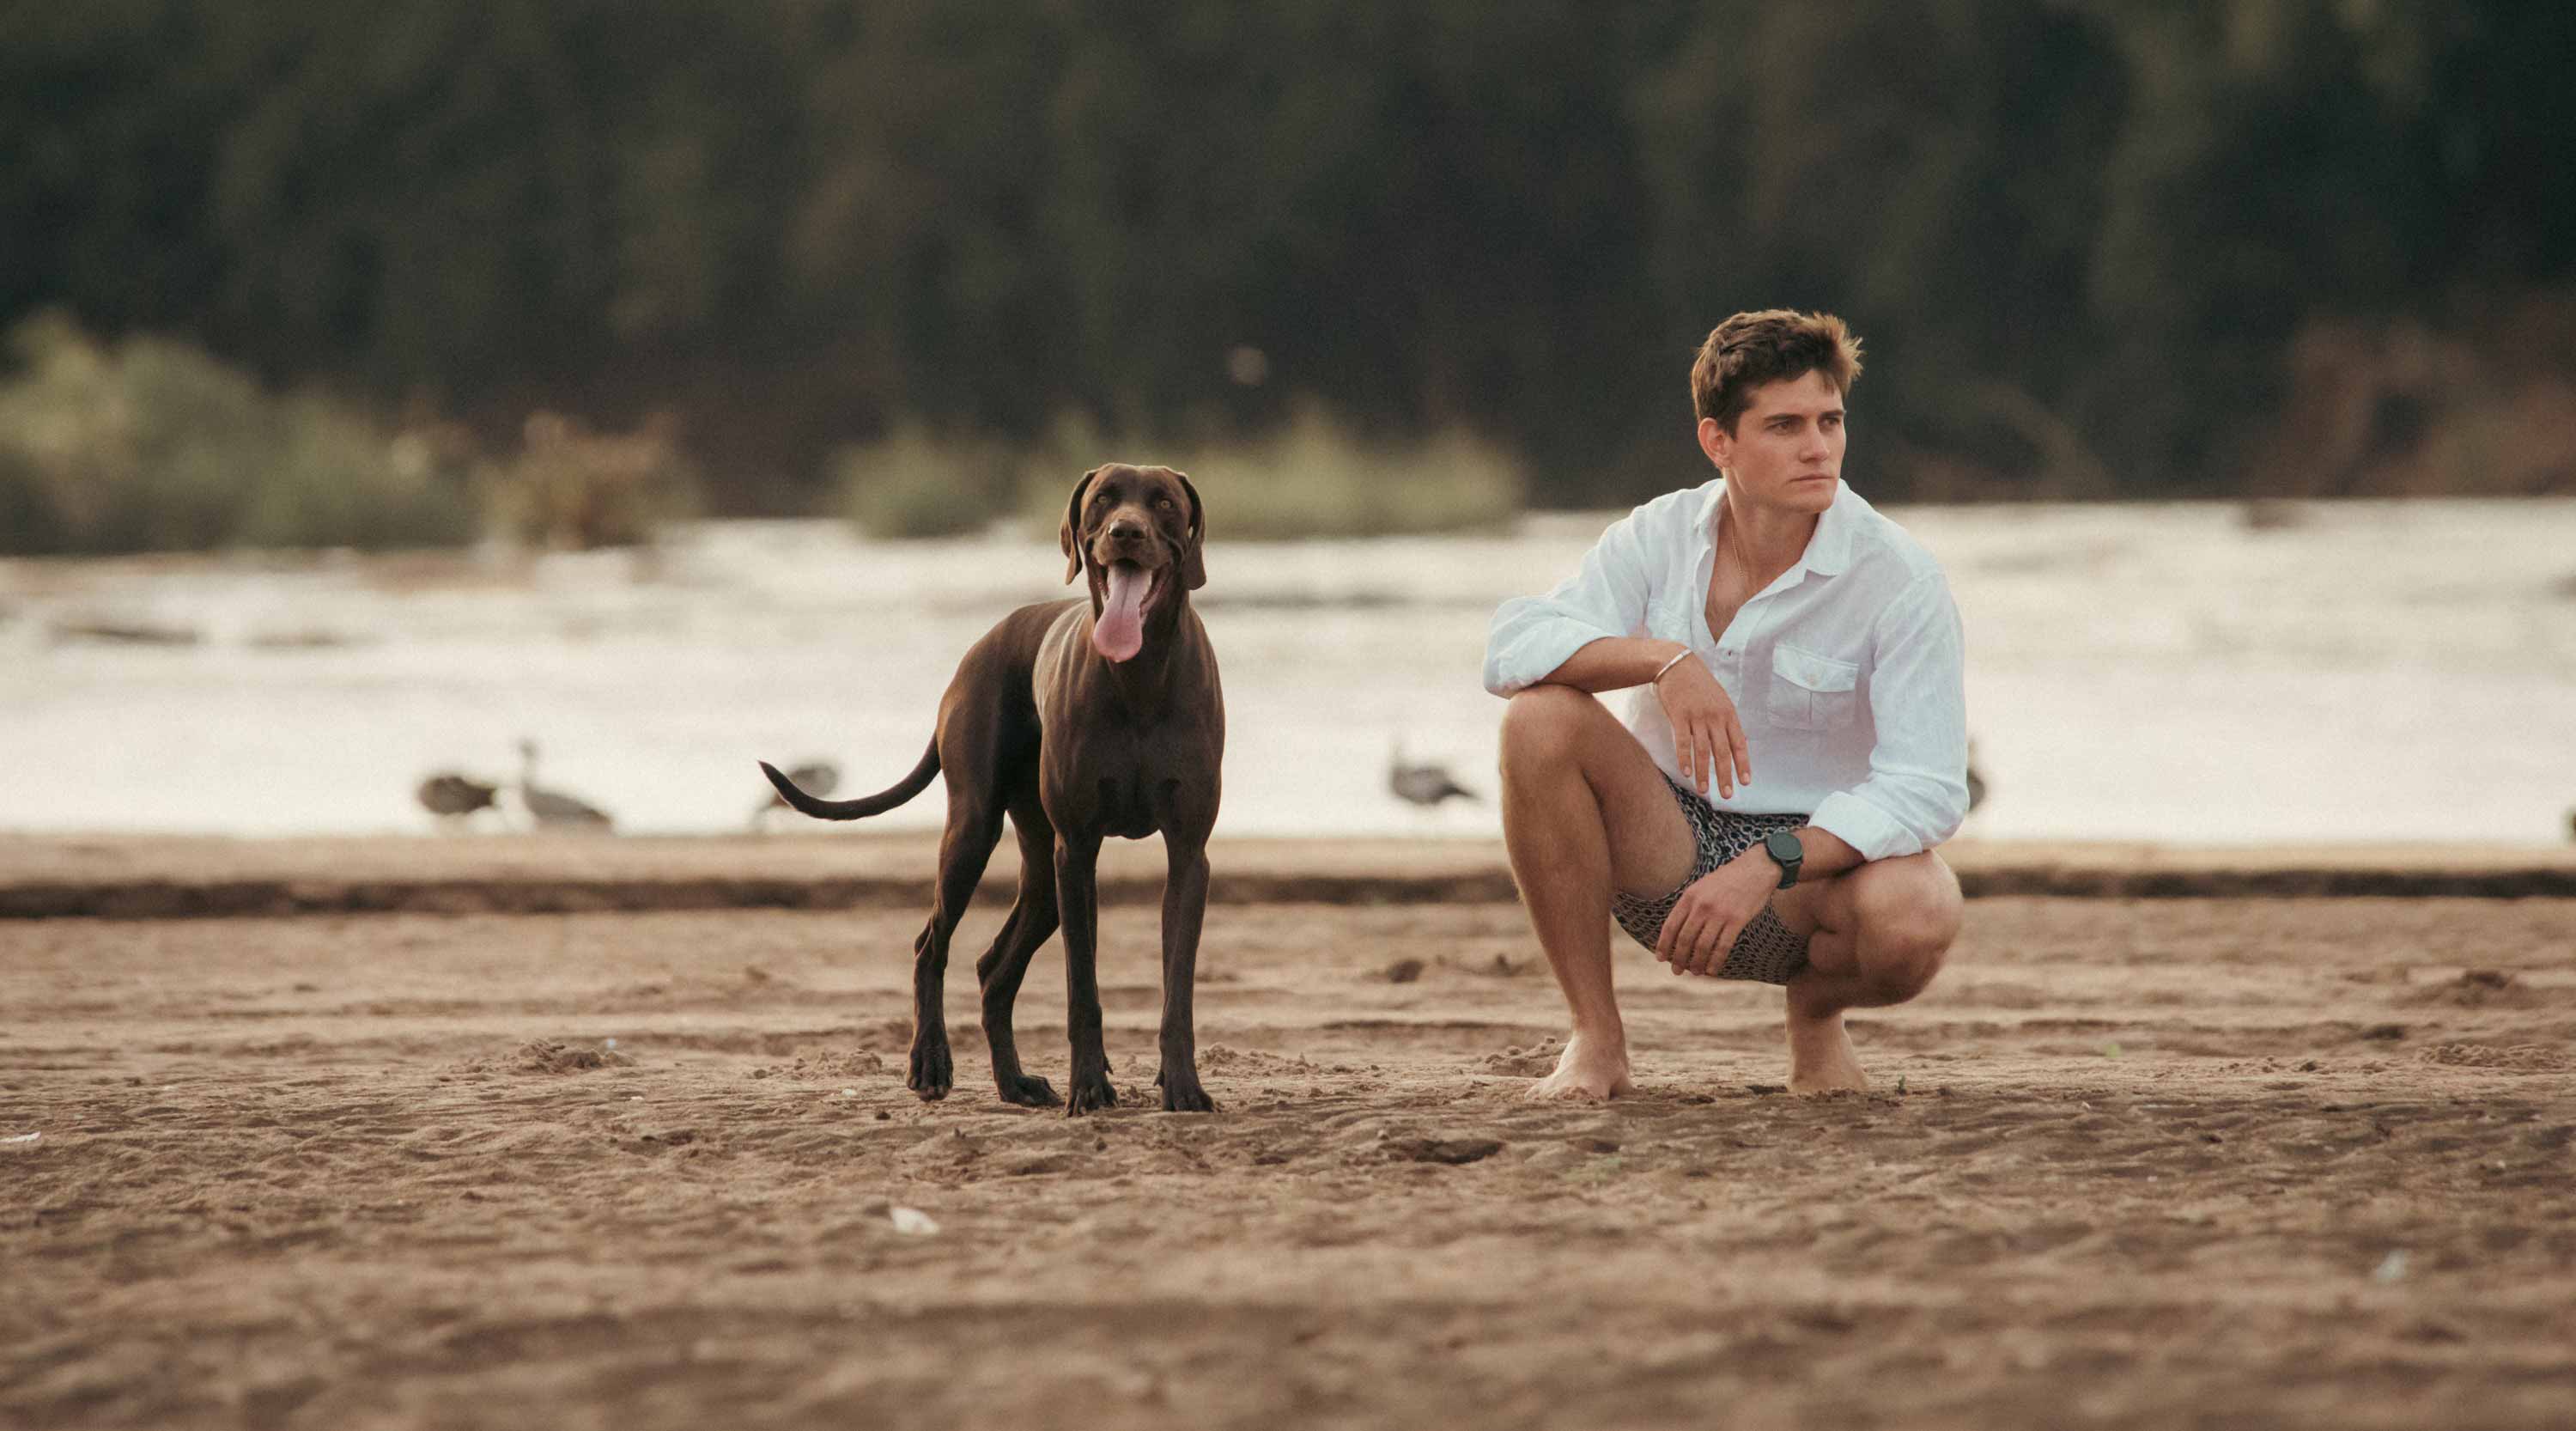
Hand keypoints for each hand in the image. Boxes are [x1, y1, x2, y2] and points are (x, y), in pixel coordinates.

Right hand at [1652, 649, 1751, 797]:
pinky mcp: (1679, 716)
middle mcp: (1715, 716)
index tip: (1745, 782)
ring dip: (1704, 772)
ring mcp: (1697, 716)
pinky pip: (1683, 742)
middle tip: (1727, 794)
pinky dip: (1685, 758)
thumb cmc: (1698, 683)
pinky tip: (1686, 773)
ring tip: (1704, 790)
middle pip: (1722, 751)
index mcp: (1728, 713)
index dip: (1742, 764)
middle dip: (1725, 775)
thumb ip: (1725, 720)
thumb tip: (1735, 742)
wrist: (1676, 664)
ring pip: (1703, 750)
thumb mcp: (1719, 699)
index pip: (1739, 743)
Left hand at [1654, 854, 1775, 977]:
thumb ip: (1689, 905)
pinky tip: (1712, 970)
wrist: (1756, 869)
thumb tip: (1677, 931)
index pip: (1671, 925)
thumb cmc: (1727, 880)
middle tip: (1676, 970)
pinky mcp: (1737, 920)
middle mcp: (1702, 905)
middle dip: (1678, 958)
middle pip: (1685, 939)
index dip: (1663, 944)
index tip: (1660, 958)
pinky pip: (1723, 946)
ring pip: (1703, 946)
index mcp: (1690, 896)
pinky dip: (1715, 961)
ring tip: (1694, 972)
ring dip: (1696, 963)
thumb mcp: (1701, 886)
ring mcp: (1720, 913)